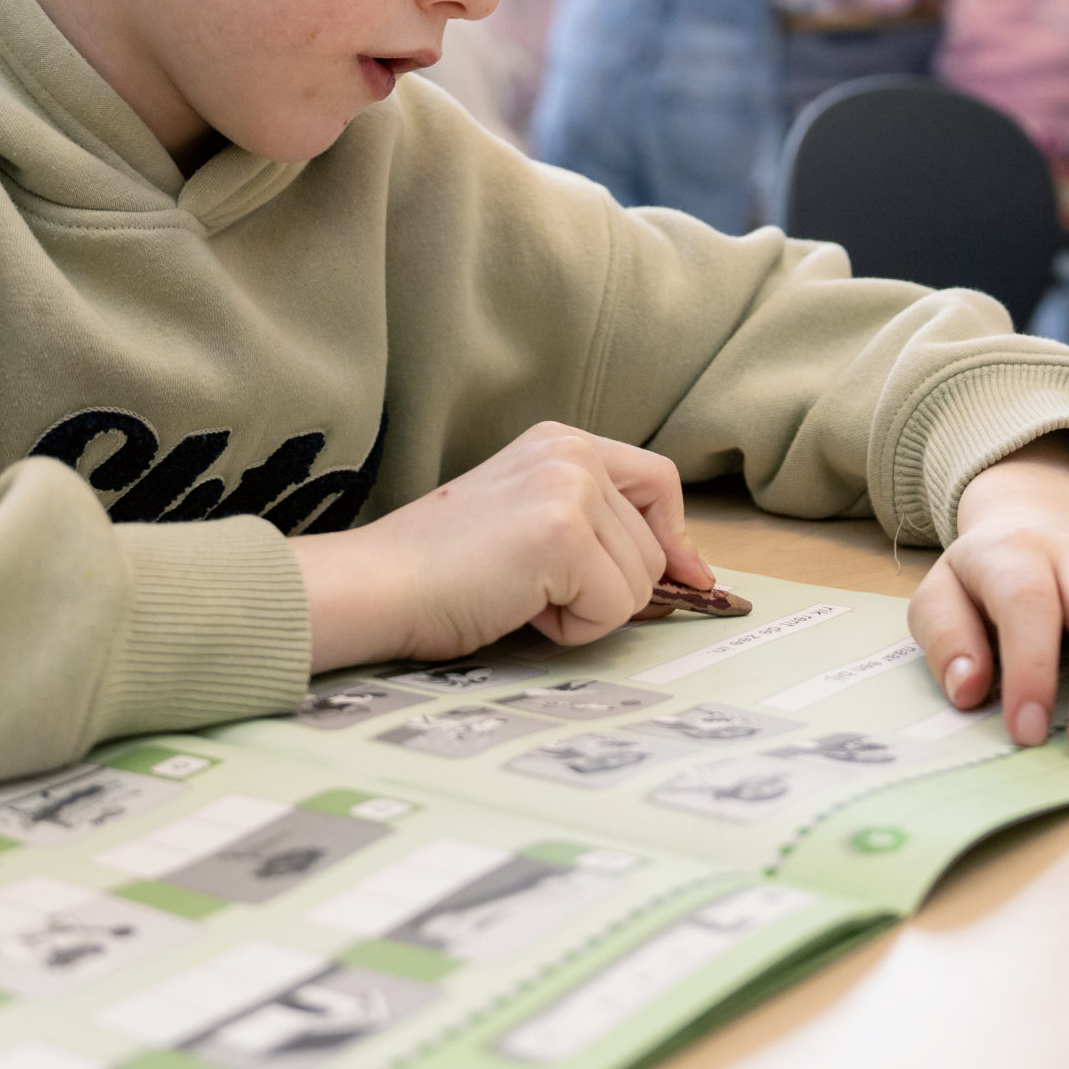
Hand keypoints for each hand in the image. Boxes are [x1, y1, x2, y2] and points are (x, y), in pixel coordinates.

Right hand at [289, 422, 713, 671]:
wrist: (380, 583)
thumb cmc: (441, 566)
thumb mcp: (528, 516)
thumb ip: (595, 523)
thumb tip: (688, 570)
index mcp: (560, 441)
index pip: (658, 482)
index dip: (675, 536)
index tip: (687, 578)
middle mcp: (570, 453)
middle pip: (654, 546)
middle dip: (607, 586)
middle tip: (532, 586)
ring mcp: (568, 490)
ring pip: (639, 583)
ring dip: (586, 609)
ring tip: (520, 592)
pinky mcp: (562, 536)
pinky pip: (613, 607)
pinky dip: (572, 627)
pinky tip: (519, 605)